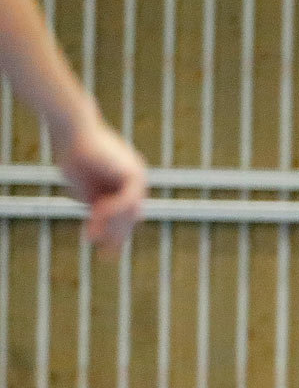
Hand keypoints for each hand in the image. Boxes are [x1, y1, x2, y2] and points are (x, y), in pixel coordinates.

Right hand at [57, 122, 146, 255]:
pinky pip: (127, 200)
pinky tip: (96, 213)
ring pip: (130, 212)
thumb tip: (104, 229)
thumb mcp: (86, 190)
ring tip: (92, 235)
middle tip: (106, 256)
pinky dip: (112, 210)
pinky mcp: (134, 174)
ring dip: (110, 226)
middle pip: (130, 218)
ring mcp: (137, 178)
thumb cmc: (74, 156)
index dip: (113, 234)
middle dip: (115, 236)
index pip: (124, 217)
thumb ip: (97, 207)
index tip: (100, 249)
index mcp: (123, 186)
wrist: (73, 131)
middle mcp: (134, 182)